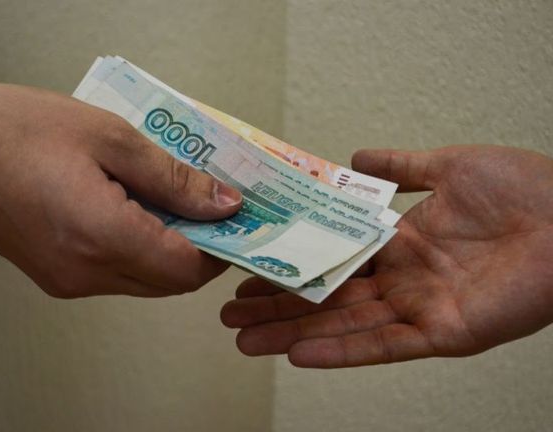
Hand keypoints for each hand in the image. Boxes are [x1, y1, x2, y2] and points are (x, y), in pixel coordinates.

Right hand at [0, 71, 241, 297]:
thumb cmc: (14, 129)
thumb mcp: (109, 137)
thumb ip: (173, 178)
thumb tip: (223, 203)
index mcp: (102, 237)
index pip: (188, 269)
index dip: (222, 247)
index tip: (236, 219)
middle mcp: (86, 273)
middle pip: (171, 282)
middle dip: (201, 248)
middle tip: (210, 204)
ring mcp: (68, 281)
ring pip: (146, 281)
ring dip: (171, 248)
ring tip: (173, 199)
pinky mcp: (55, 275)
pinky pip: (118, 274)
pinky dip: (140, 249)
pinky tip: (137, 209)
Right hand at [221, 145, 552, 366]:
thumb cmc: (523, 188)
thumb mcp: (448, 165)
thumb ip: (400, 165)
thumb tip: (353, 157)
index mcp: (400, 243)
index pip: (330, 258)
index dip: (290, 266)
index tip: (249, 270)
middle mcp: (402, 279)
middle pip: (326, 298)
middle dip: (276, 307)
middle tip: (228, 315)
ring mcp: (419, 308)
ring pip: (342, 326)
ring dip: (292, 334)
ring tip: (244, 341)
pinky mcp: (443, 334)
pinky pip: (383, 347)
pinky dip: (340, 353)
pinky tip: (296, 355)